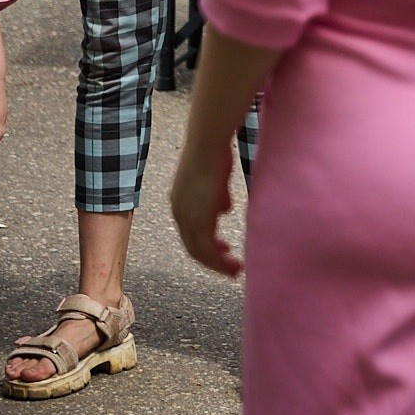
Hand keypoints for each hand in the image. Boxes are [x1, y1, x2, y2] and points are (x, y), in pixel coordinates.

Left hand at [170, 146, 243, 277]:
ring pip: (199, 252)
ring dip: (218, 264)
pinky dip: (219, 260)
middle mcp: (179, 214)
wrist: (207, 145)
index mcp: (181, 205)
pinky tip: (233, 261)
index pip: (191, 232)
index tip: (225, 250)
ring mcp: (186, 218)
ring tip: (235, 269)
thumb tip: (224, 209)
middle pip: (193, 247)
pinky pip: (206, 249)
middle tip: (231, 268)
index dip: (208, 245)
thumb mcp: (215, 180)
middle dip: (213, 260)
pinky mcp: (197, 219)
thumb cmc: (214, 155)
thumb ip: (217, 197)